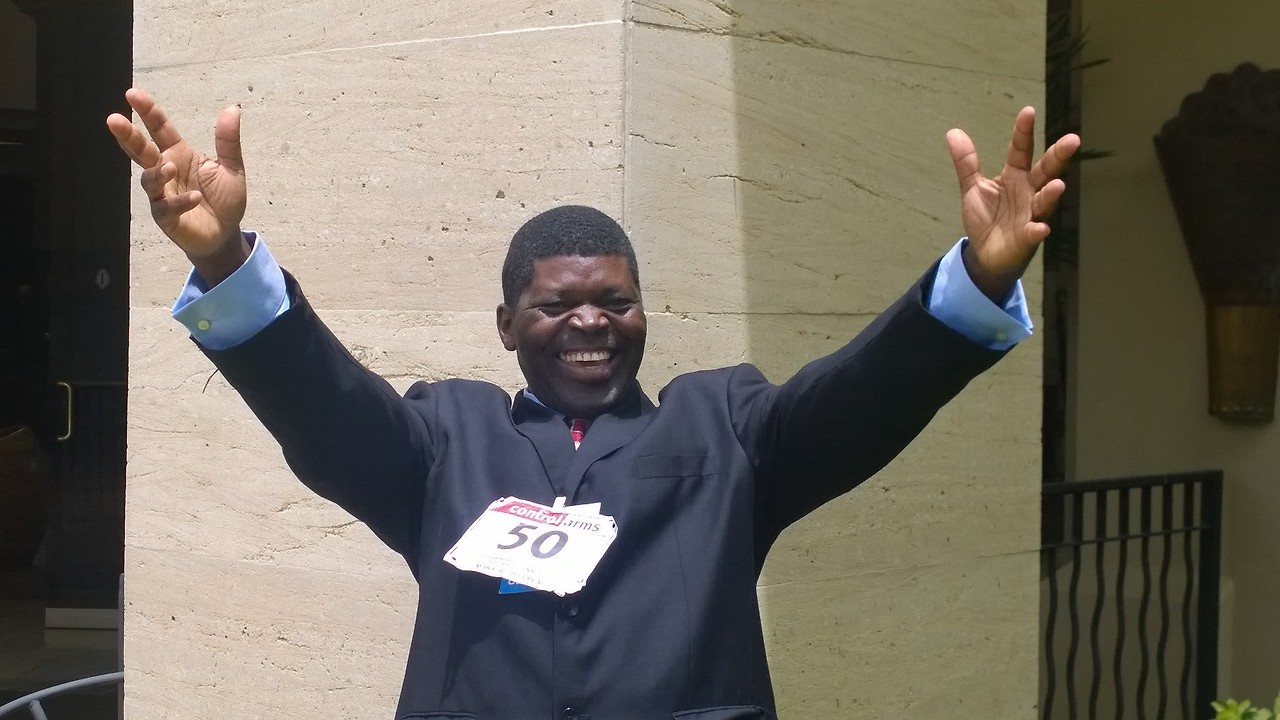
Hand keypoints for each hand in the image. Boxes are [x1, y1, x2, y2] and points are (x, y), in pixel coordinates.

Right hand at [106, 88, 249, 285]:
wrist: (226, 234)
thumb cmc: (224, 199)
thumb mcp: (232, 168)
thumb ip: (228, 141)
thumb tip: (233, 108)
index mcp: (178, 153)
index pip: (159, 128)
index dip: (147, 111)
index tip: (132, 94)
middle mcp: (165, 170)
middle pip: (141, 150)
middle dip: (127, 135)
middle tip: (113, 119)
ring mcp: (162, 194)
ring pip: (148, 179)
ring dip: (157, 173)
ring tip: (170, 167)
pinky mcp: (166, 217)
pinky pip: (166, 207)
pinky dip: (180, 202)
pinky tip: (195, 198)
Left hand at [946, 107, 1079, 299]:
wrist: (986, 253)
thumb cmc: (987, 217)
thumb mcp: (973, 188)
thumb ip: (966, 163)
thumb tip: (953, 132)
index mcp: (1015, 176)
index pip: (1021, 150)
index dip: (1023, 132)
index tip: (1028, 112)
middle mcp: (1028, 192)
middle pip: (1045, 171)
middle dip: (1058, 156)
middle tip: (1072, 139)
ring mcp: (1030, 215)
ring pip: (1044, 201)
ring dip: (1051, 194)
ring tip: (1058, 185)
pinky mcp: (1027, 238)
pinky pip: (1034, 233)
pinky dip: (1038, 231)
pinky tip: (1041, 228)